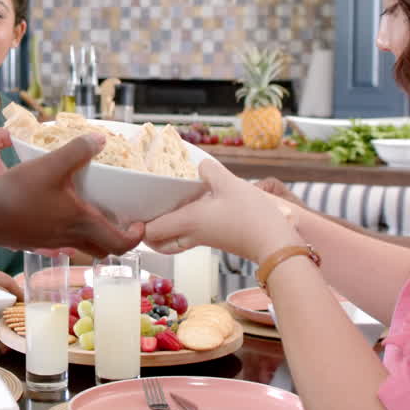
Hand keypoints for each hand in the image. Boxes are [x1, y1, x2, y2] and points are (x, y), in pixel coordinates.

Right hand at [0, 133, 143, 257]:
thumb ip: (78, 150)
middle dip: (116, 238)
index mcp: (80, 224)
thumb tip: (100, 139)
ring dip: (92, 235)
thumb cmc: (18, 191)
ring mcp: (49, 243)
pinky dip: (68, 231)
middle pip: (103, 251)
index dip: (135, 238)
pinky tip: (57, 209)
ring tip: (91, 211)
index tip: (139, 224)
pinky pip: (59, 242)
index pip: (120, 245)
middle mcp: (68, 239)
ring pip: (80, 247)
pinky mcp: (32, 240)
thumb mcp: (52, 164)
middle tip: (119, 219)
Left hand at [143, 159, 300, 262]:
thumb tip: (199, 165)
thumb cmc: (253, 216)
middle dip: (147, 230)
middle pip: (157, 242)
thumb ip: (210, 171)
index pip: (150, 232)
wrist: (276, 244)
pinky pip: (188, 237)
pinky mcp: (217, 241)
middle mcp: (192, 235)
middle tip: (145, 210)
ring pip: (172, 241)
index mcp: (188, 222)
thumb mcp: (230, 184)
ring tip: (164, 207)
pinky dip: (181, 226)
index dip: (137, 224)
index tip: (132, 209)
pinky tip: (191, 206)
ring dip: (164, 229)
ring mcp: (204, 240)